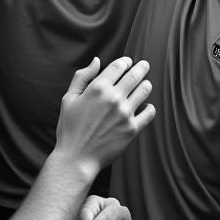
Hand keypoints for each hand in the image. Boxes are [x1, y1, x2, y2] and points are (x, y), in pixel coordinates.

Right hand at [55, 56, 154, 176]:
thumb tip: (97, 61)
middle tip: (145, 65)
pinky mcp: (132, 129)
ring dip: (146, 85)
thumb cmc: (69, 128)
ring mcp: (125, 114)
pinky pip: (149, 113)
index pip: (118, 67)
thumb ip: (82, 77)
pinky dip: (150, 107)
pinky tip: (147, 106)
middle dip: (141, 68)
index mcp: (97, 88)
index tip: (128, 62)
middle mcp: (113, 98)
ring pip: (144, 91)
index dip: (125, 62)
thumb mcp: (68, 98)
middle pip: (134, 76)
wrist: (76, 158)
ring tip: (146, 84)